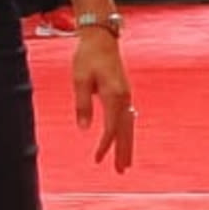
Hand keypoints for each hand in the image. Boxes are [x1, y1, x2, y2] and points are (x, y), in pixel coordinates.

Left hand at [72, 31, 135, 170]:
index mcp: (114, 95)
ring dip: (127, 144)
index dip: (105, 146)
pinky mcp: (124, 92)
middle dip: (123, 152)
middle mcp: (124, 97)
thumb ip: (82, 105)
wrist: (101, 38)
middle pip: (125, 130)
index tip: (97, 159)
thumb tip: (85, 129)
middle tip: (122, 171)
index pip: (111, 128)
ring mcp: (126, 95)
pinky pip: (128, 117)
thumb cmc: (87, 57)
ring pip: (129, 125)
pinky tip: (126, 140)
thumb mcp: (79, 80)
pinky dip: (127, 131)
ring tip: (125, 163)